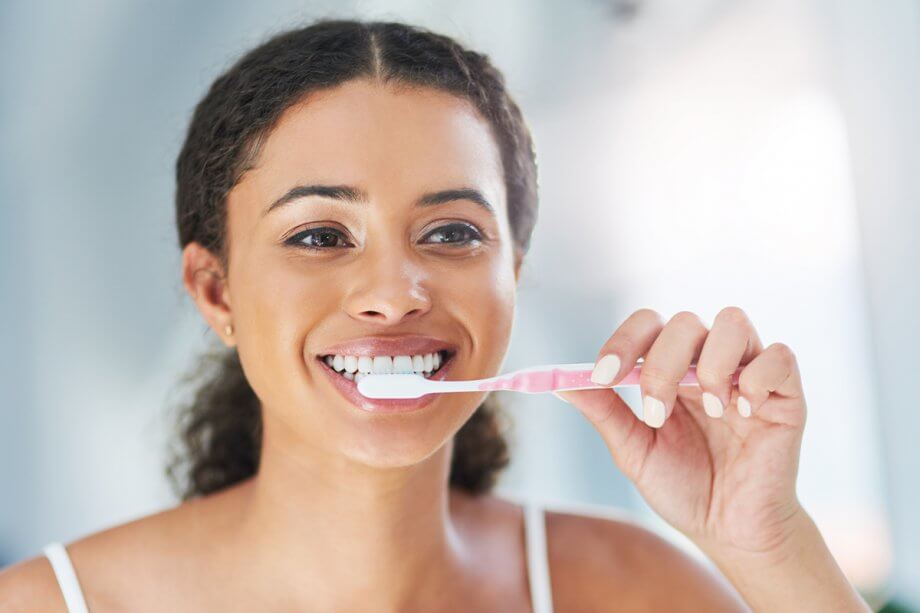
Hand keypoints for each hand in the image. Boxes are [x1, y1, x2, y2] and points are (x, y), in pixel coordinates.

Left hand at [554, 307, 806, 557]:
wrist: (729, 531)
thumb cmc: (683, 487)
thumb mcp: (634, 451)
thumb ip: (604, 412)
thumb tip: (559, 383)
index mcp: (670, 369)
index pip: (647, 324)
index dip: (623, 341)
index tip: (604, 374)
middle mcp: (708, 361)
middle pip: (684, 321)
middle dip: (661, 363)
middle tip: (655, 412)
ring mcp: (748, 374)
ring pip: (733, 321)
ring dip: (710, 362)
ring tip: (706, 408)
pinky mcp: (786, 394)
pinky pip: (779, 356)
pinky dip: (756, 377)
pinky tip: (744, 412)